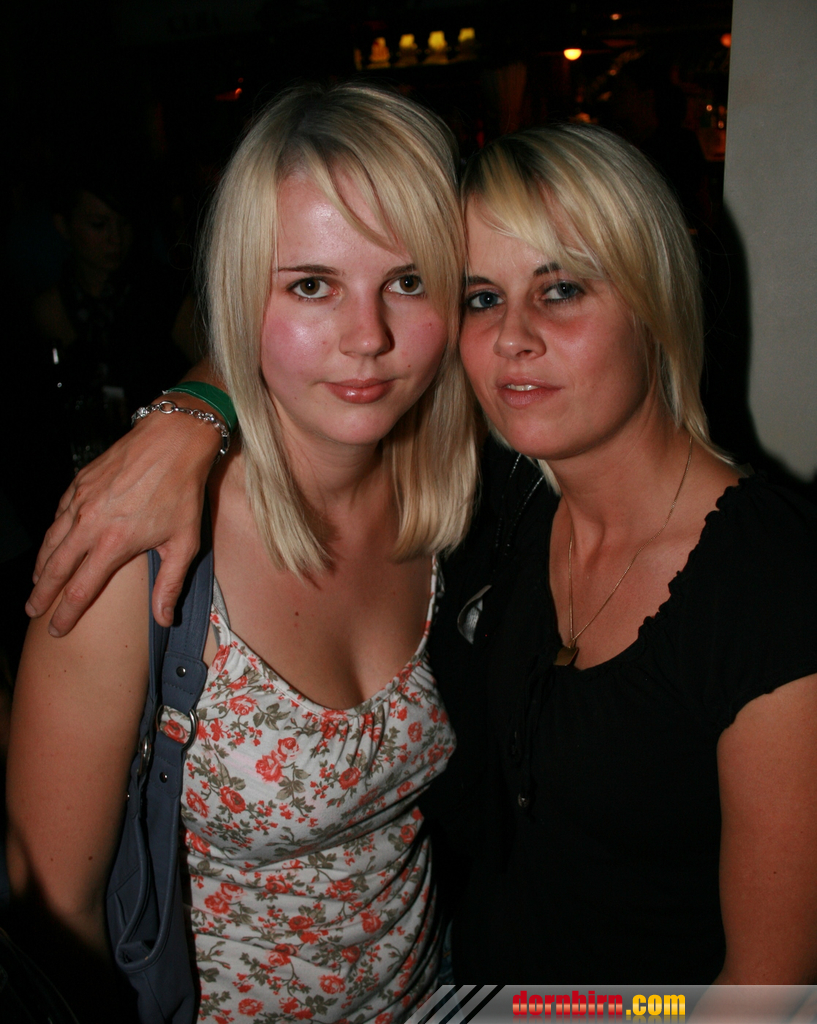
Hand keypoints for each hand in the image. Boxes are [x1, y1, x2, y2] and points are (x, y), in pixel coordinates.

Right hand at [27, 406, 220, 634]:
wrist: (173, 441)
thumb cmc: (182, 491)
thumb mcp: (184, 542)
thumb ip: (170, 583)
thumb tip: (164, 619)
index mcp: (114, 543)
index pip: (80, 589)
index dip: (66, 613)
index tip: (56, 629)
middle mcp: (90, 523)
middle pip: (55, 568)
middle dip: (42, 593)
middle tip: (33, 610)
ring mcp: (81, 501)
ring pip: (51, 540)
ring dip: (42, 565)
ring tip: (38, 583)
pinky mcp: (79, 483)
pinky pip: (58, 514)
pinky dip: (52, 534)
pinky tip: (53, 542)